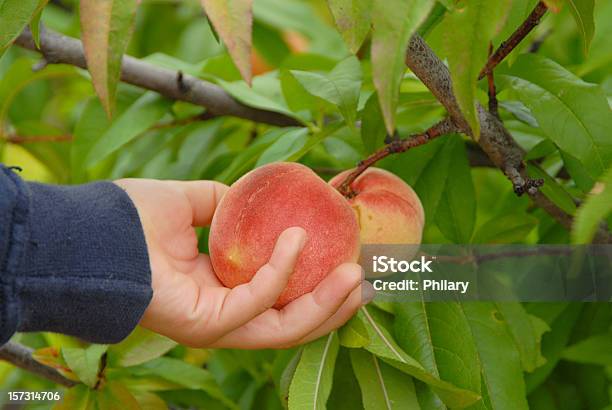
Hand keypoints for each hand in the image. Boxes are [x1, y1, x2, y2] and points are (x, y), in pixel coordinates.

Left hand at [114, 179, 373, 348]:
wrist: (90, 231)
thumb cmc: (131, 219)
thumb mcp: (190, 202)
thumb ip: (224, 203)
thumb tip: (253, 194)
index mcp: (220, 288)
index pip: (278, 300)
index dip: (315, 286)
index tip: (346, 262)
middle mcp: (222, 313)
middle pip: (290, 323)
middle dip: (331, 306)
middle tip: (365, 280)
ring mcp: (214, 324)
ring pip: (283, 327)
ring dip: (324, 302)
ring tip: (356, 274)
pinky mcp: (205, 323)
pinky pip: (255, 301)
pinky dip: (281, 272)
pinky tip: (296, 239)